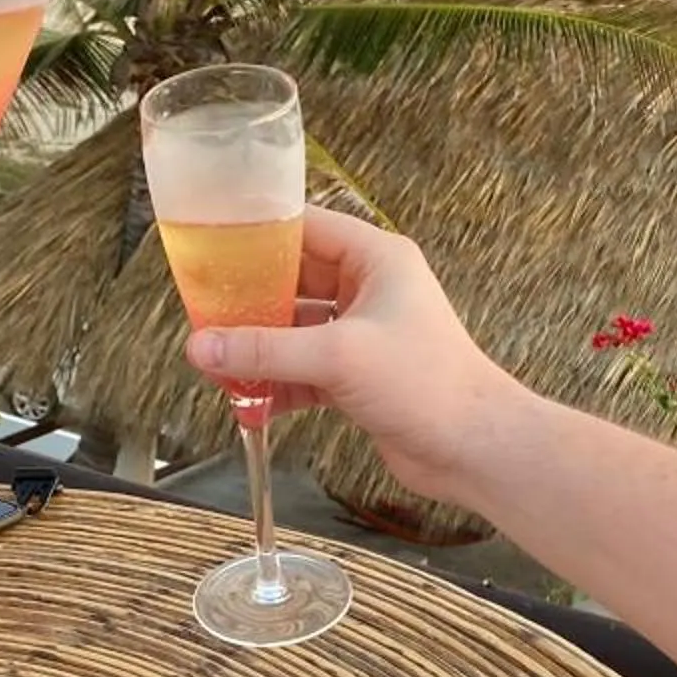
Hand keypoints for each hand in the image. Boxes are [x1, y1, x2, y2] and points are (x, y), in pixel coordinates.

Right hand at [183, 209, 525, 510]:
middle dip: (250, 301)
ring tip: (215, 362)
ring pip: (294, 330)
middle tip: (204, 312)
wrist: (473, 448)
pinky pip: (303, 370)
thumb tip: (204, 346)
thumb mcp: (337, 357)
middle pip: (292, 281)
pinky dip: (277, 383)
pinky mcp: (358, 376)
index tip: (212, 246)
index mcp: (376, 260)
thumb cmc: (429, 385)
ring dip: (259, 348)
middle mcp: (369, 290)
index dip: (258, 235)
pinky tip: (248, 400)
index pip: (305, 228)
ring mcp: (363, 334)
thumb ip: (265, 350)